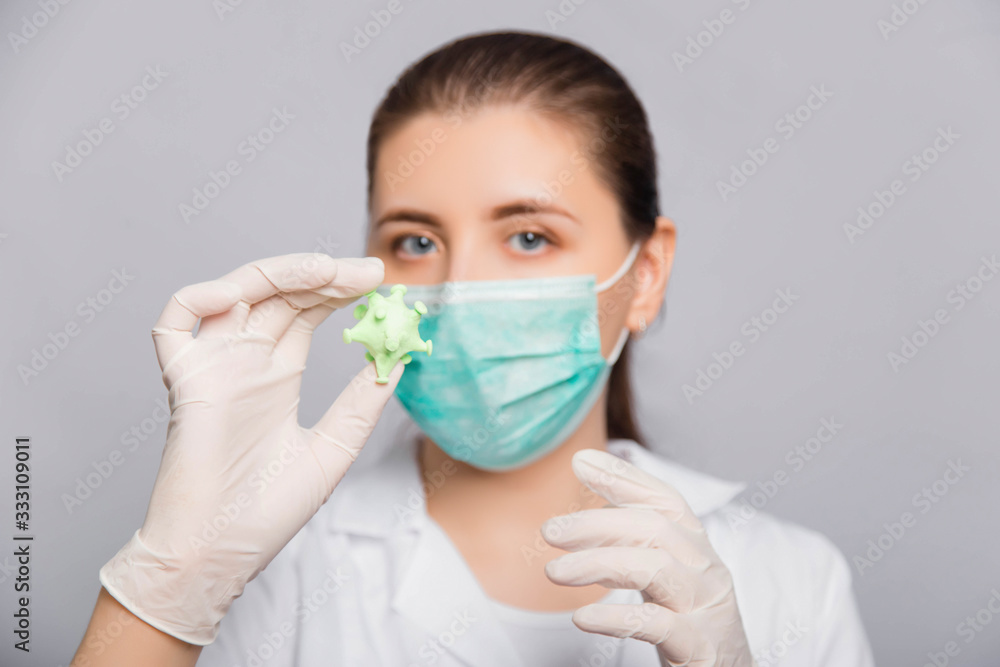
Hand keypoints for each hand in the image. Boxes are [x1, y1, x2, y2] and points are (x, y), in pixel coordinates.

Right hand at [99, 253, 402, 645]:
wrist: (222, 553)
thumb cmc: (268, 511)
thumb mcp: (334, 448)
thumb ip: (363, 403)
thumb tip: (399, 359)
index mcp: (276, 375)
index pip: (306, 312)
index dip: (338, 291)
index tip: (379, 283)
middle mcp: (244, 362)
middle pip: (280, 295)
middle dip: (323, 276)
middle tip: (369, 272)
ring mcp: (213, 366)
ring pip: (237, 293)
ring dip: (279, 273)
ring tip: (327, 270)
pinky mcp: (183, 380)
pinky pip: (175, 322)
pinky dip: (201, 298)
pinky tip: (245, 295)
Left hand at [542, 448, 754, 666]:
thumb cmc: (691, 630)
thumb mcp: (666, 582)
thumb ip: (638, 547)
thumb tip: (593, 511)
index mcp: (698, 552)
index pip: (665, 501)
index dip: (625, 478)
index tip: (581, 462)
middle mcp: (707, 572)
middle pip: (654, 529)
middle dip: (597, 523)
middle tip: (549, 531)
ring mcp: (707, 609)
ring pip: (655, 568)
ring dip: (598, 563)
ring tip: (553, 571)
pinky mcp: (701, 648)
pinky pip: (659, 624)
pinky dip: (617, 616)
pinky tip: (582, 617)